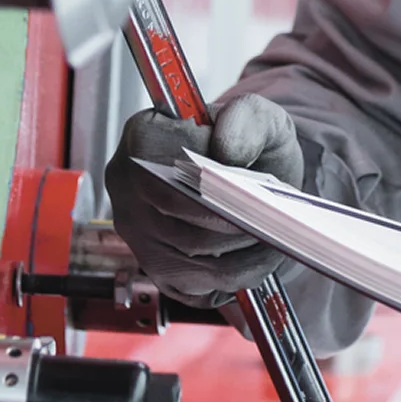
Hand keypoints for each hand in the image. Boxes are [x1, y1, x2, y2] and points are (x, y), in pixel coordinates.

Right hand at [105, 93, 304, 307]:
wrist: (246, 169)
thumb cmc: (246, 141)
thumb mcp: (256, 115)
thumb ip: (246, 119)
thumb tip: (228, 150)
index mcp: (144, 135)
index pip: (172, 169)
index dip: (217, 184)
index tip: (253, 189)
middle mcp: (127, 184)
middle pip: (180, 218)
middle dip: (233, 224)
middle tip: (273, 222)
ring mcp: (136, 230)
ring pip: (187, 259)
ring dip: (238, 256)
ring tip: (272, 241)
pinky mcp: (153, 265)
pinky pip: (191, 287)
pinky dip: (231, 279)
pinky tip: (257, 261)